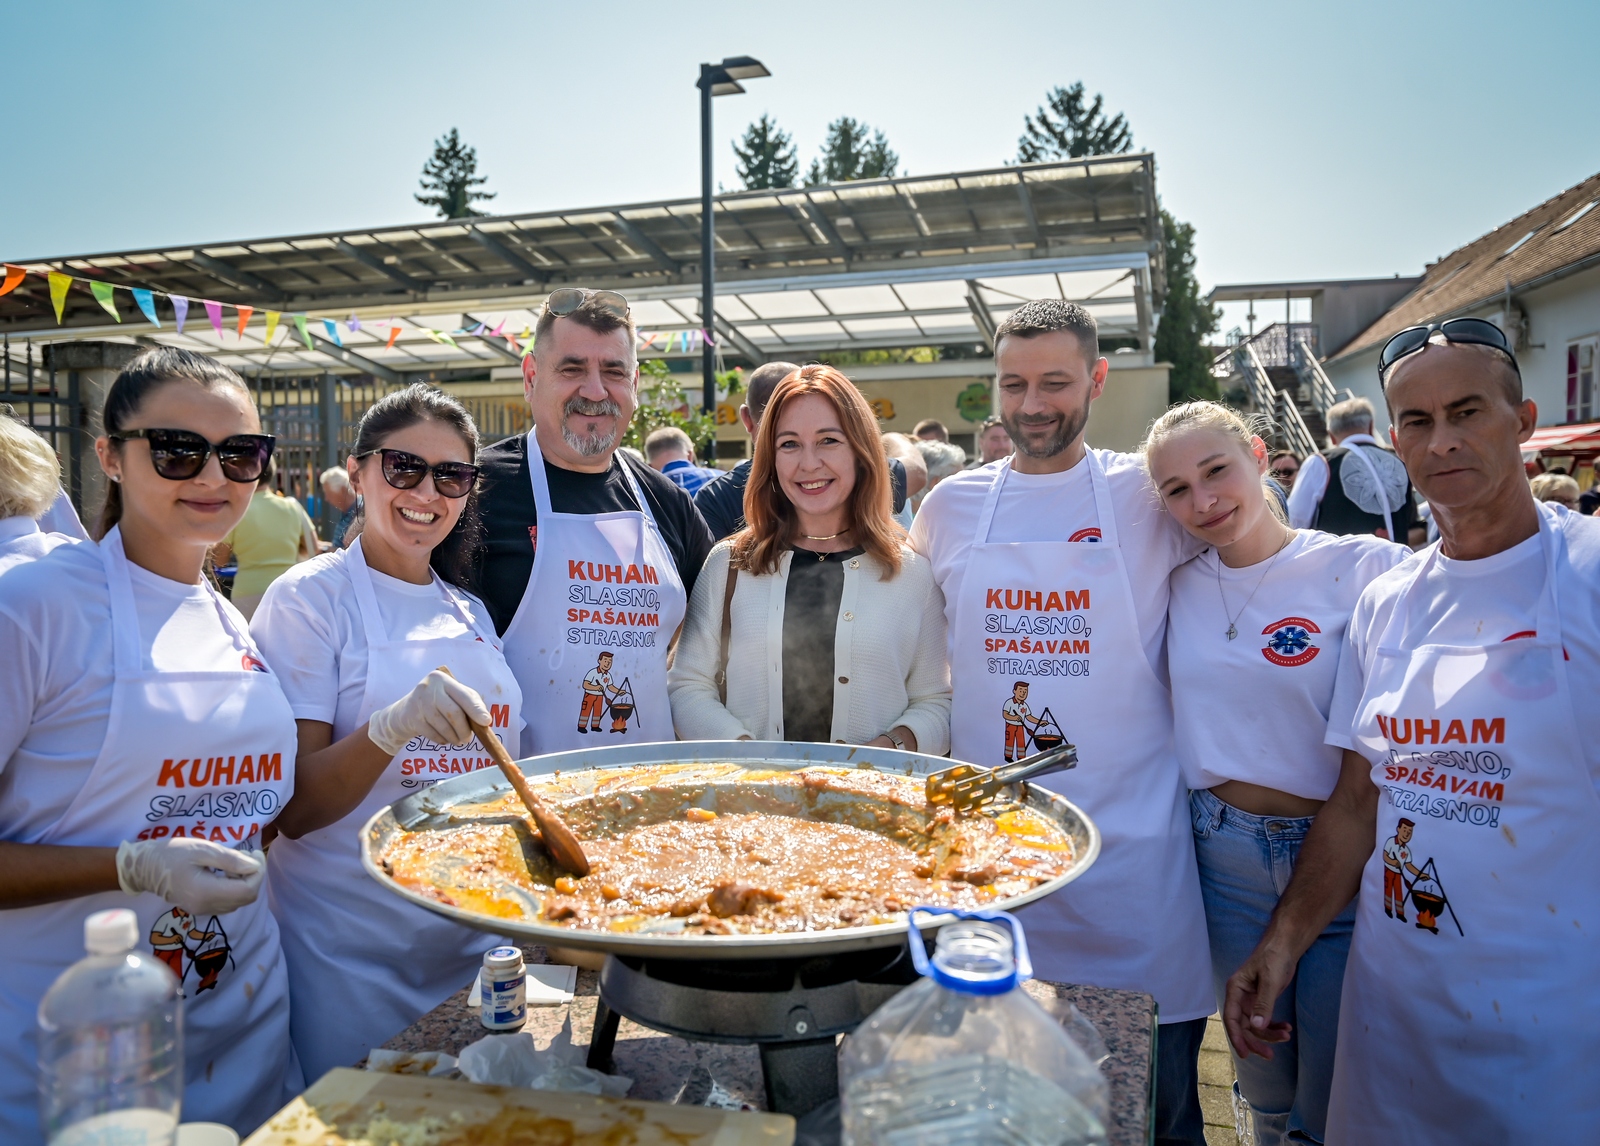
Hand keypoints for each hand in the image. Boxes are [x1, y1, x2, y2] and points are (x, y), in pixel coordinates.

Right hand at [115, 837, 264, 914]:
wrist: (144, 868)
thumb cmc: (171, 854)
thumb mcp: (202, 850)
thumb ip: (230, 860)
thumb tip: (254, 866)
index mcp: (206, 893)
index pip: (248, 890)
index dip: (258, 872)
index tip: (255, 853)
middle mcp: (206, 906)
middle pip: (246, 898)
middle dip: (254, 876)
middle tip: (247, 855)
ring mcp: (203, 910)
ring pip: (238, 901)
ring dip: (245, 881)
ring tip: (236, 861)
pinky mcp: (200, 907)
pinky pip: (227, 902)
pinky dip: (235, 887)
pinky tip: (226, 871)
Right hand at [368, 670, 490, 754]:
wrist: (404, 712)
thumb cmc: (437, 703)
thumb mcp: (452, 696)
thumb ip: (469, 703)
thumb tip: (485, 720)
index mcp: (443, 679)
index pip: (464, 695)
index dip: (476, 710)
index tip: (486, 722)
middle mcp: (430, 688)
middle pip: (454, 713)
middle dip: (464, 729)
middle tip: (468, 739)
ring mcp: (419, 703)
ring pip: (444, 727)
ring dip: (454, 738)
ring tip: (458, 740)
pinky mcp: (412, 719)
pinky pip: (433, 735)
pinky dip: (442, 740)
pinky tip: (443, 738)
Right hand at [1223, 941, 1296, 1059]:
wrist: (1285, 946)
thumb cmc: (1274, 957)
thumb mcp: (1270, 981)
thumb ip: (1263, 1004)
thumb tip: (1256, 1028)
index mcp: (1235, 989)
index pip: (1231, 1019)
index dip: (1237, 1038)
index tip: (1245, 1054)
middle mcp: (1240, 997)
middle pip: (1243, 1026)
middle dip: (1256, 1041)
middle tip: (1270, 1055)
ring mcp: (1250, 1000)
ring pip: (1255, 1026)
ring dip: (1269, 1035)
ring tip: (1286, 1036)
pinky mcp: (1261, 1001)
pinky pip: (1265, 1020)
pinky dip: (1275, 1027)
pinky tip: (1286, 1028)